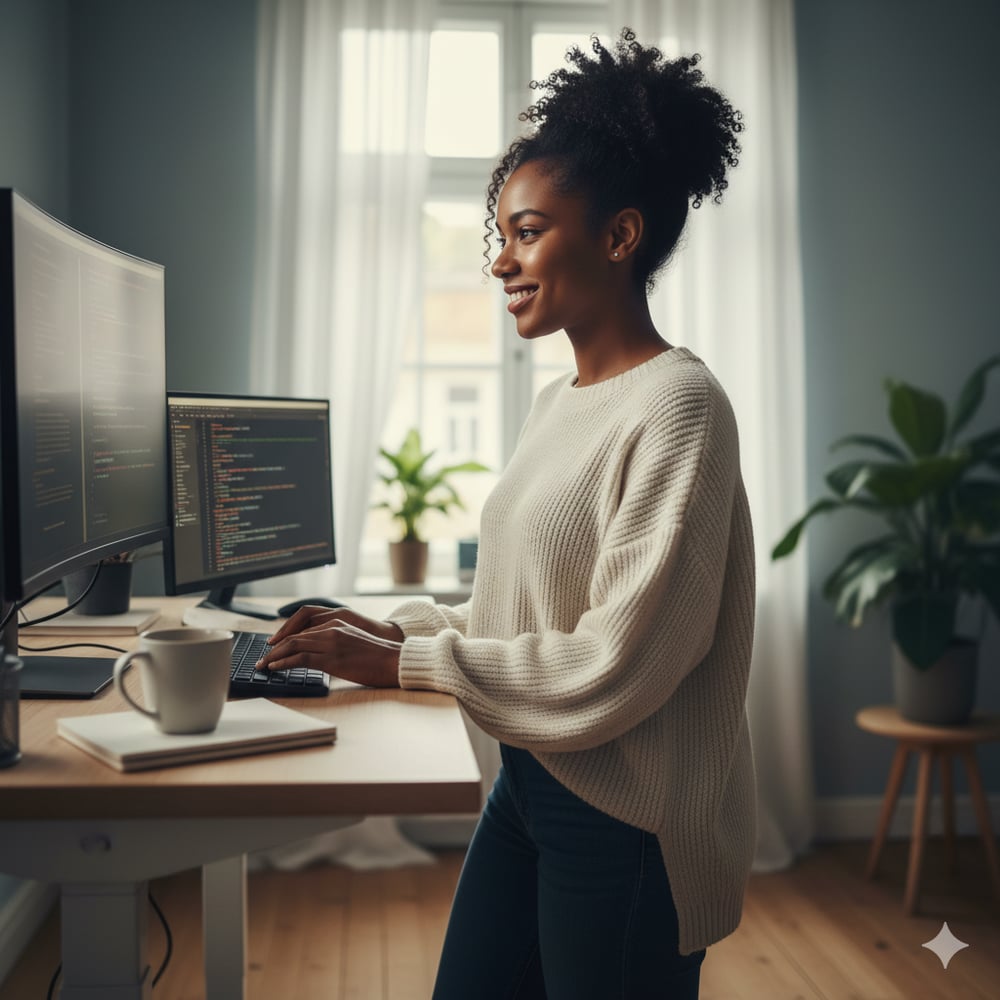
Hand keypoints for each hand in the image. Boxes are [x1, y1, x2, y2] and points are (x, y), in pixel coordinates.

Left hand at [257, 605, 403, 687]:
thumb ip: (336, 644)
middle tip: (262, 658)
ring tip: (263, 665)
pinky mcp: (331, 658)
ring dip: (274, 655)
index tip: (274, 648)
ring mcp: (331, 642)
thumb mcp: (354, 643)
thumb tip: (318, 657)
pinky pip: (300, 658)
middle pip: (294, 635)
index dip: (285, 637)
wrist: (394, 661)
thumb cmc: (378, 657)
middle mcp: (332, 629)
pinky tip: (275, 668)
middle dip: (275, 647)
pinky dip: (283, 663)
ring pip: (293, 644)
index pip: (303, 627)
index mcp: (337, 623)